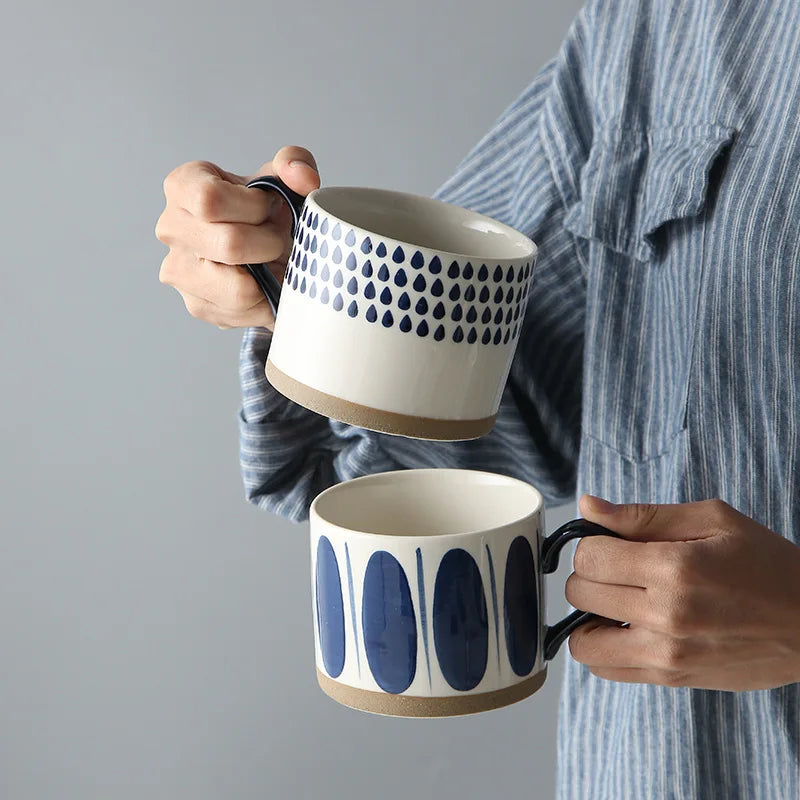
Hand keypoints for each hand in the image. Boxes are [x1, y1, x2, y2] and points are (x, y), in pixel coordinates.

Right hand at [155, 146, 319, 329]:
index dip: (253, 208)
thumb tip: (303, 178)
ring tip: (269, 260)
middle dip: (269, 243)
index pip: (210, 200)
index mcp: (183, 187)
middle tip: (277, 238)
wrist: (265, 249)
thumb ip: (295, 163)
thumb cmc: (267, 211)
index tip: (268, 208)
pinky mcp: (198, 305)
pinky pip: (246, 312)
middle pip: (230, 245)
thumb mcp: (283, 178)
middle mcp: (171, 229)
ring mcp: (179, 271)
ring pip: (238, 289)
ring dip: (269, 276)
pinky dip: (267, 300)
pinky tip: (264, 283)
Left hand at [566, 495, 799, 689]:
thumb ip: (643, 515)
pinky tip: (627, 627)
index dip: (593, 543)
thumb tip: (588, 506)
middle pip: (580, 593)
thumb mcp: (713, 520)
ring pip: (583, 641)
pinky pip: (606, 670)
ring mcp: (667, 654)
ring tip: (617, 601)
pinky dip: (603, 647)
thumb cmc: (767, 565)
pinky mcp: (672, 679)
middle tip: (618, 568)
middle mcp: (666, 616)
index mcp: (675, 568)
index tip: (611, 542)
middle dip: (590, 574)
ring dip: (589, 617)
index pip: (590, 556)